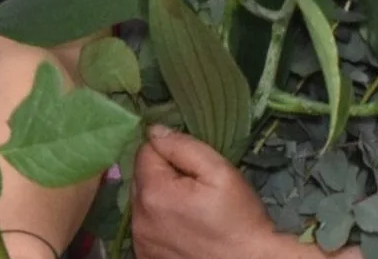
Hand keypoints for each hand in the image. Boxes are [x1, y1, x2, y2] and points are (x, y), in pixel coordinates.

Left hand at [131, 125, 277, 258]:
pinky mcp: (146, 256)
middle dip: (163, 174)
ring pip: (142, 202)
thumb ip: (183, 146)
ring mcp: (140, 241)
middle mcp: (138, 219)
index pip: (145, 151)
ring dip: (160, 197)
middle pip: (142, 177)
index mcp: (153, 192)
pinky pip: (146, 225)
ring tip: (190, 208)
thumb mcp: (219, 172)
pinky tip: (183, 227)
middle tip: (195, 186)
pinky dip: (159, 221)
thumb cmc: (238, 218)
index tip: (193, 165)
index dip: (170, 151)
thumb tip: (154, 130)